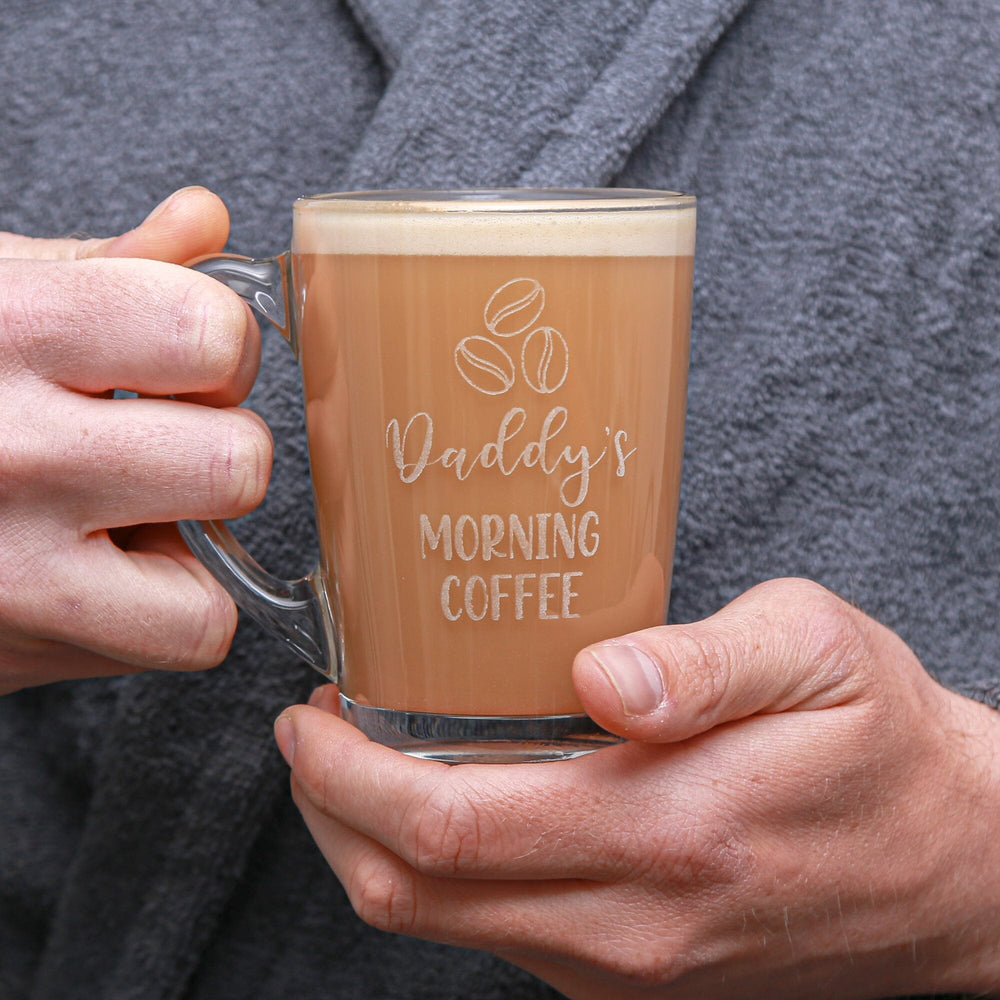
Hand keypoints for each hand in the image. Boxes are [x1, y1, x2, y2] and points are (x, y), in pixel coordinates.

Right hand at [0, 187, 270, 693]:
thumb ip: (108, 263)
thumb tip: (205, 218)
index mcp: (6, 327)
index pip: (209, 332)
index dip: (222, 348)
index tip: (182, 364)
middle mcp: (7, 444)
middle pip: (238, 458)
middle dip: (219, 448)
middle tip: (156, 446)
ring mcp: (9, 559)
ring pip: (217, 566)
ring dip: (197, 534)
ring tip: (122, 510)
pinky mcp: (20, 638)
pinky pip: (187, 634)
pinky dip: (170, 611)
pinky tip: (104, 571)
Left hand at [274, 578, 999, 998]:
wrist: (957, 866)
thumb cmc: (881, 741)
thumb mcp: (815, 654)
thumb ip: (703, 665)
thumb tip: (600, 676)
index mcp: (669, 828)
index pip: (452, 827)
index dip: (351, 775)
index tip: (315, 716)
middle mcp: (635, 922)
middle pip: (418, 892)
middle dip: (332, 813)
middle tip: (317, 733)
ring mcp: (630, 968)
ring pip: (444, 926)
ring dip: (375, 846)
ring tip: (366, 760)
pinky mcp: (634, 982)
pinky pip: (499, 936)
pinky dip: (443, 875)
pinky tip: (452, 804)